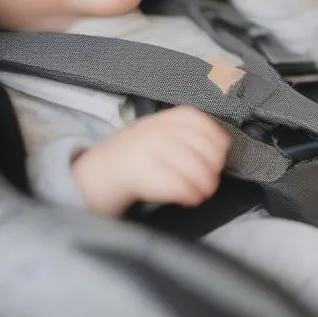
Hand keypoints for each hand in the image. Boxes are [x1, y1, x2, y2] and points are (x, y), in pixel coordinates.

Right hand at [71, 106, 230, 216]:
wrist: (97, 172)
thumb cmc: (131, 156)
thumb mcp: (155, 133)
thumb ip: (182, 134)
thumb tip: (219, 146)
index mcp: (161, 119)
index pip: (197, 121)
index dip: (215, 138)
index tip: (221, 152)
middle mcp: (155, 129)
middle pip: (199, 145)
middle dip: (213, 164)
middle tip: (213, 176)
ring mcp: (147, 149)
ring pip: (191, 164)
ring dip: (204, 182)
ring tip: (204, 190)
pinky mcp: (141, 172)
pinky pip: (175, 184)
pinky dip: (189, 193)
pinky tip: (191, 198)